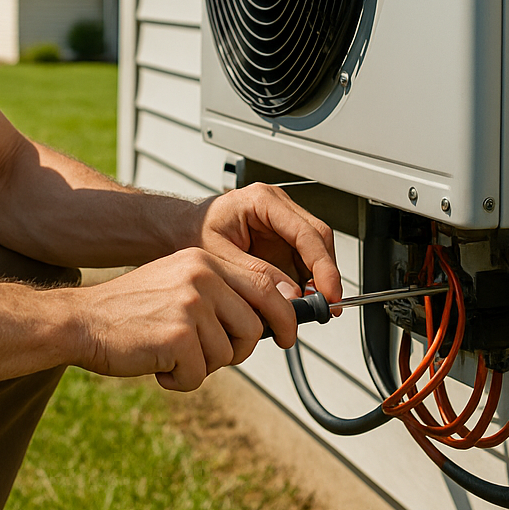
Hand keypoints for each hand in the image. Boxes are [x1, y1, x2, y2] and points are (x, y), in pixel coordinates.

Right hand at [72, 247, 297, 389]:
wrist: (81, 321)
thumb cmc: (130, 311)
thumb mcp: (177, 285)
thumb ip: (218, 294)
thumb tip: (265, 322)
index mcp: (204, 260)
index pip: (266, 284)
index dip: (284, 314)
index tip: (288, 336)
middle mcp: (201, 276)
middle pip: (254, 326)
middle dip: (242, 350)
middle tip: (215, 359)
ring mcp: (190, 305)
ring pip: (228, 354)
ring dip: (202, 366)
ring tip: (170, 354)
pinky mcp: (178, 337)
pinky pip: (200, 375)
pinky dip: (180, 380)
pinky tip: (157, 365)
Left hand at [187, 183, 341, 311]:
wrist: (180, 231)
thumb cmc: (193, 232)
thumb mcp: (218, 255)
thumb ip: (254, 273)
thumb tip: (289, 295)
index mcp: (262, 200)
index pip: (306, 232)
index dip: (323, 265)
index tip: (328, 292)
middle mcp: (278, 208)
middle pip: (318, 239)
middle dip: (325, 275)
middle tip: (324, 306)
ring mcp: (282, 224)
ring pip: (315, 252)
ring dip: (316, 282)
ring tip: (306, 309)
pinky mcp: (281, 241)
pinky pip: (303, 262)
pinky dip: (304, 283)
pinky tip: (296, 302)